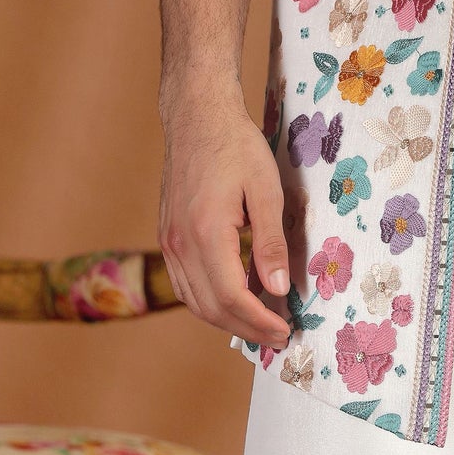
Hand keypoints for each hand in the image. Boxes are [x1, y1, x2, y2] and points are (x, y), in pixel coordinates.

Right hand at [158, 80, 290, 349]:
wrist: (197, 117)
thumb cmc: (236, 146)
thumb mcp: (266, 189)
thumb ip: (272, 242)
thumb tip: (279, 290)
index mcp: (206, 233)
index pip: (231, 298)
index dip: (260, 322)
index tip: (286, 331)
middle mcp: (180, 244)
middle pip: (210, 308)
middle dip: (246, 329)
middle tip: (279, 336)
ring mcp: (169, 242)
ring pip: (194, 301)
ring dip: (227, 321)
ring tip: (262, 324)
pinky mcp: (167, 237)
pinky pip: (186, 284)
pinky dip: (210, 301)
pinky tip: (236, 298)